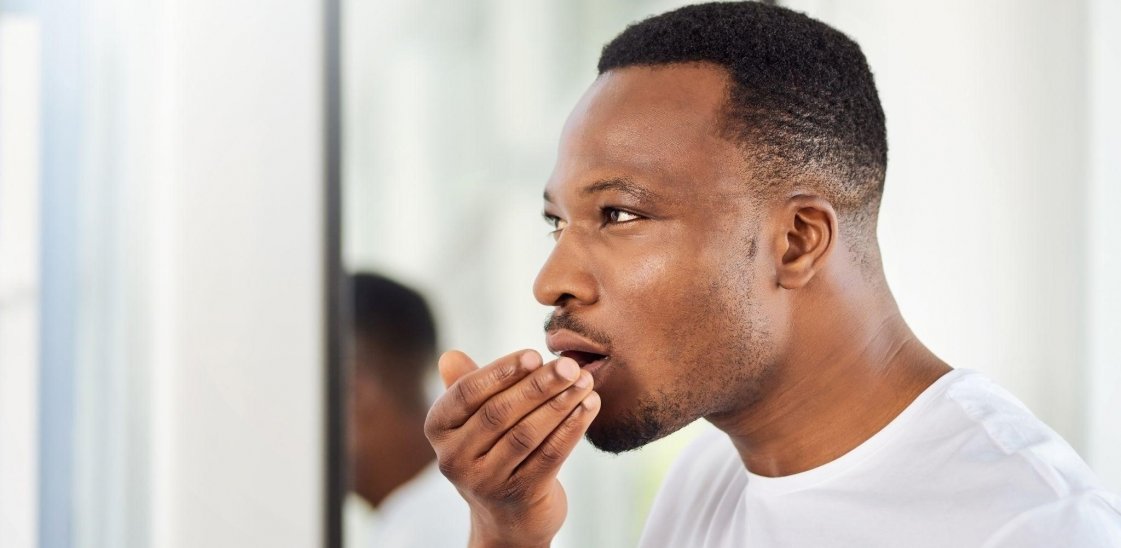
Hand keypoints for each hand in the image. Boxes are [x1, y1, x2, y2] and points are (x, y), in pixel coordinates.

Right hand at [424, 349, 600, 547]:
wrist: (507, 517)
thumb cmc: (491, 451)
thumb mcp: (472, 422)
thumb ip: (466, 387)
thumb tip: (450, 355)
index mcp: (439, 429)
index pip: (467, 393)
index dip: (502, 372)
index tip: (535, 355)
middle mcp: (454, 458)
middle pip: (499, 413)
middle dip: (539, 385)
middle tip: (570, 366)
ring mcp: (485, 481)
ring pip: (526, 434)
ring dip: (560, 404)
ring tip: (584, 382)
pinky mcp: (520, 496)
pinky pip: (550, 455)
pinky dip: (572, 428)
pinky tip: (588, 407)